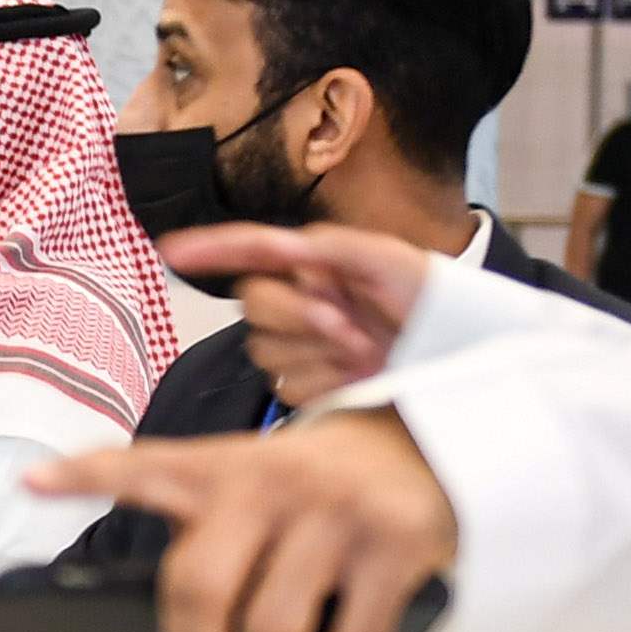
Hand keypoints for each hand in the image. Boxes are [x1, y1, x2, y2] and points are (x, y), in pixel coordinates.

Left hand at [29, 411, 458, 631]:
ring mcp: (336, 511)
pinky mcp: (396, 542)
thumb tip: (159, 623)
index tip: (33, 481)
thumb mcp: (248, 479)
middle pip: (199, 587)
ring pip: (273, 631)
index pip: (143, 467)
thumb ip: (194, 524)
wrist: (425, 449)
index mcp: (223, 469)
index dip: (86, 475)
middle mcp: (273, 481)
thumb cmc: (316, 490)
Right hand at [159, 222, 436, 406]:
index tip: (170, 249)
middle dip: (299, 315)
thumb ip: (328, 246)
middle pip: (254, 306)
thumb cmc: (430, 297)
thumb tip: (283, 245)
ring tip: (365, 350)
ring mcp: (303, 347)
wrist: (460, 353)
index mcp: (312, 263)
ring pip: (266, 350)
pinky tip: (358, 377)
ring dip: (318, 352)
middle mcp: (300, 302)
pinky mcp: (310, 387)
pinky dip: (325, 382)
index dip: (209, 248)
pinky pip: (289, 386)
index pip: (248, 249)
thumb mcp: (383, 256)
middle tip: (348, 324)